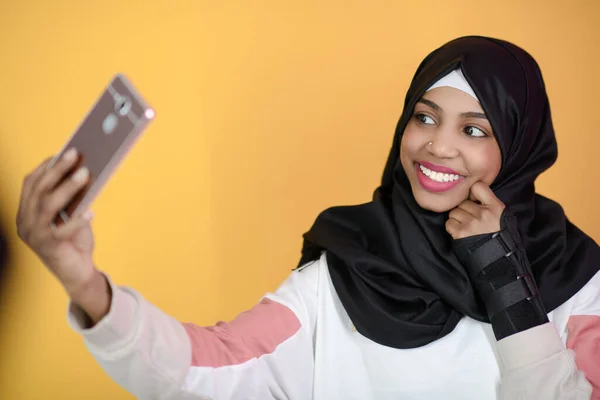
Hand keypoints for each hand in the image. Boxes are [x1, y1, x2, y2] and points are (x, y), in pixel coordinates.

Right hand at [16, 148, 96, 294]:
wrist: (77, 272)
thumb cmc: (75, 240)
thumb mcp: (72, 215)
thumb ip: (73, 198)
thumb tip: (85, 171)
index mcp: (26, 211)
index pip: (31, 183)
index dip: (46, 166)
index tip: (64, 151)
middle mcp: (25, 222)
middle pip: (39, 190)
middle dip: (57, 170)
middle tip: (75, 154)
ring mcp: (33, 235)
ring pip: (47, 205)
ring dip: (67, 187)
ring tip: (85, 174)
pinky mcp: (48, 248)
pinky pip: (61, 230)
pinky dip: (76, 220)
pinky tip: (91, 212)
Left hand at [445, 182, 504, 239]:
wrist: (499, 260)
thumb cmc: (500, 237)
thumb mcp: (501, 216)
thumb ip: (489, 203)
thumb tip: (471, 193)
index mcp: (496, 207)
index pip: (478, 186)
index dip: (472, 192)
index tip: (472, 200)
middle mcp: (483, 213)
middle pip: (462, 202)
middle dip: (464, 210)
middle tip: (470, 219)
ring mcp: (471, 222)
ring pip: (454, 212)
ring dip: (457, 219)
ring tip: (466, 227)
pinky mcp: (461, 232)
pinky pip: (449, 223)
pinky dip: (452, 228)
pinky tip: (461, 233)